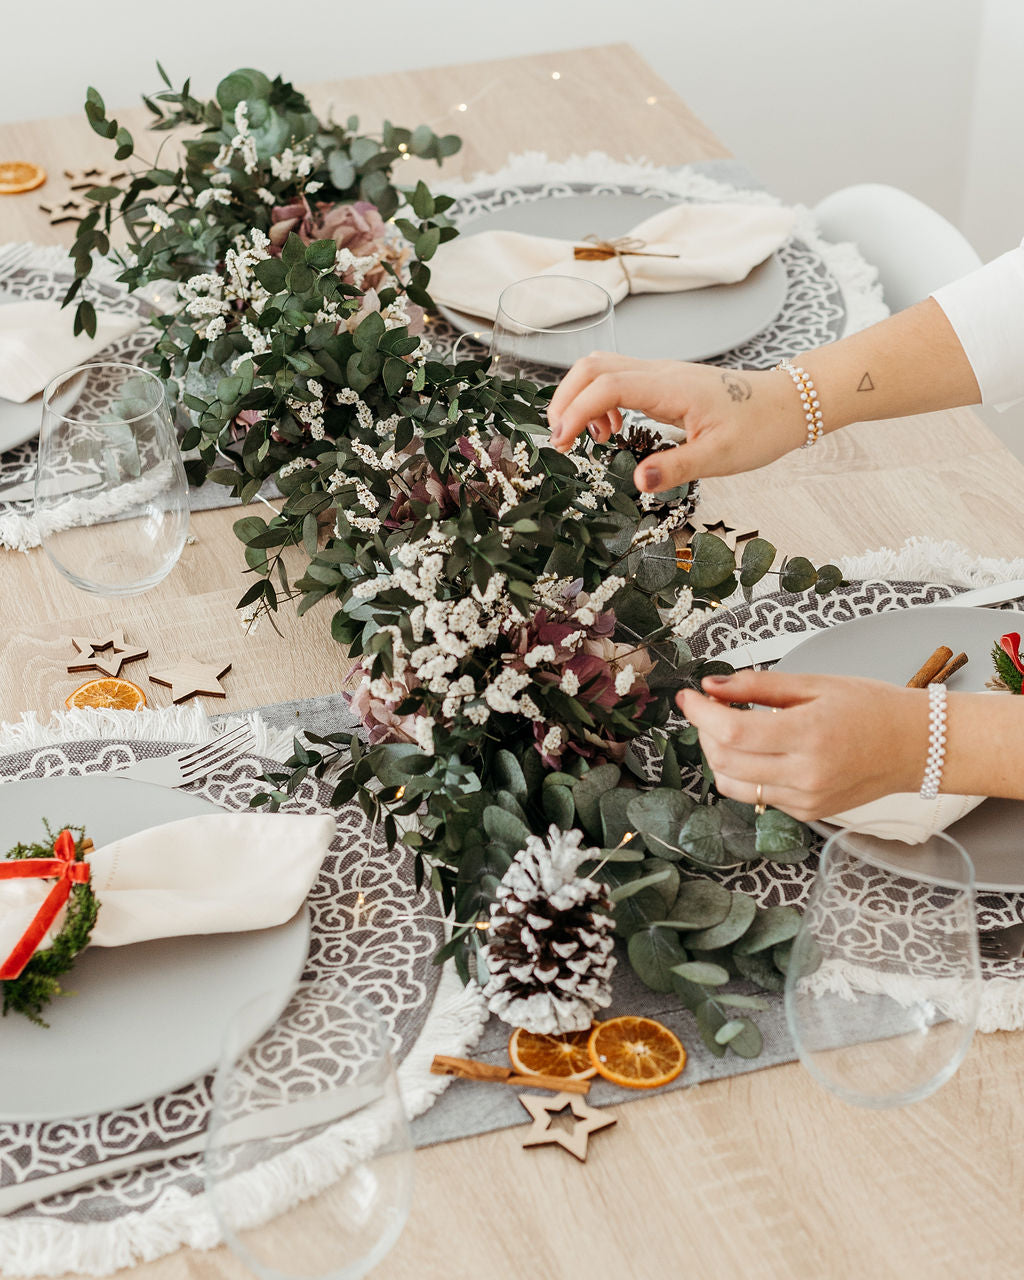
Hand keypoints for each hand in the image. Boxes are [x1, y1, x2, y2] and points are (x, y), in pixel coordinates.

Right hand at [547, 353, 805, 491]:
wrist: (786, 403)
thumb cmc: (758, 428)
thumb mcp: (721, 457)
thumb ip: (677, 467)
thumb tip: (639, 480)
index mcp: (670, 387)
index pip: (606, 386)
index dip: (576, 412)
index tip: (563, 443)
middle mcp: (659, 372)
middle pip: (592, 366)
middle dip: (566, 399)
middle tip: (562, 440)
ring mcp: (659, 373)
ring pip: (601, 368)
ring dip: (580, 398)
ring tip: (587, 438)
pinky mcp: (661, 382)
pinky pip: (617, 379)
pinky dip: (599, 400)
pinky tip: (612, 429)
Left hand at [676, 670, 929, 821]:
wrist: (917, 746)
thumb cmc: (872, 708)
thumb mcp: (815, 684)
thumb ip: (757, 686)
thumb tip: (711, 686)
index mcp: (809, 735)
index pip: (731, 731)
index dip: (699, 712)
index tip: (688, 695)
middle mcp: (806, 774)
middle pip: (724, 760)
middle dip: (704, 731)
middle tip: (709, 707)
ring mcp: (806, 800)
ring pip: (732, 784)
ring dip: (718, 755)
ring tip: (730, 729)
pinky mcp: (807, 813)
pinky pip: (757, 797)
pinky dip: (744, 772)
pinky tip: (759, 750)